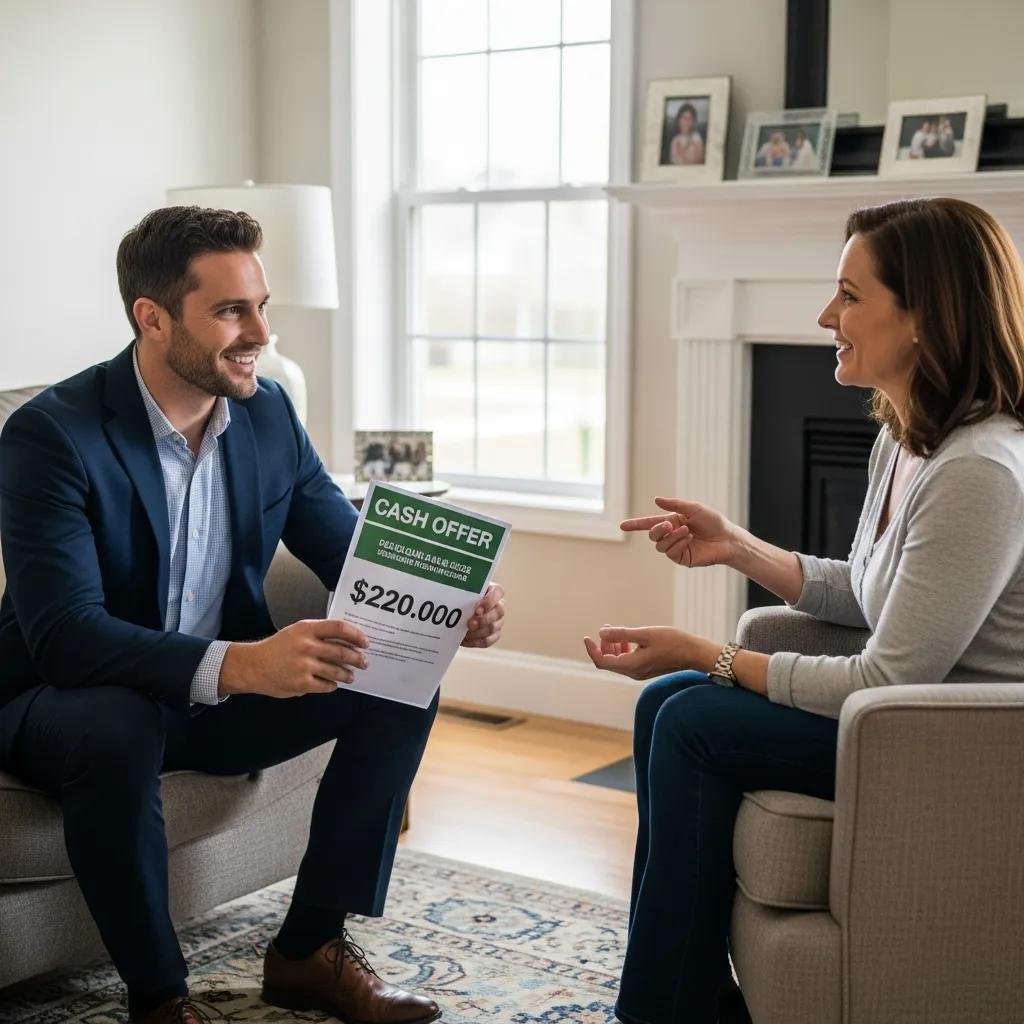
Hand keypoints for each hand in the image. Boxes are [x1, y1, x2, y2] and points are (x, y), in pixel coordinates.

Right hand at [219, 619, 368, 697]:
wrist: (253, 666)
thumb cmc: (278, 647)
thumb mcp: (296, 632)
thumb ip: (318, 634)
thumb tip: (346, 641)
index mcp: (307, 629)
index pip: (339, 628)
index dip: (356, 635)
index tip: (365, 642)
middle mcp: (307, 646)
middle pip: (342, 651)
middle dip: (357, 658)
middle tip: (364, 662)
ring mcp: (305, 666)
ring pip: (337, 671)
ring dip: (347, 674)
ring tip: (351, 676)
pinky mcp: (302, 683)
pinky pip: (326, 685)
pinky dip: (332, 685)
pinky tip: (334, 684)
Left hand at [461, 582, 504, 648]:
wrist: (456, 612)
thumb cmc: (461, 598)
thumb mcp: (461, 591)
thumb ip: (460, 592)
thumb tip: (449, 594)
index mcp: (493, 592)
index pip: (498, 592)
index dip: (489, 601)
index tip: (477, 609)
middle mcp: (498, 606)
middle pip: (499, 612)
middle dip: (484, 619)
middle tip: (470, 623)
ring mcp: (497, 622)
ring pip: (494, 628)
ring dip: (478, 632)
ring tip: (465, 633)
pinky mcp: (493, 635)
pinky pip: (488, 641)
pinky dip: (476, 642)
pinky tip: (465, 640)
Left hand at [583, 625, 693, 680]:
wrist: (694, 653)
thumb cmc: (672, 641)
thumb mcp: (644, 634)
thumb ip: (621, 634)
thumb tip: (601, 632)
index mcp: (631, 665)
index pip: (601, 661)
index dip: (591, 649)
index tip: (586, 636)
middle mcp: (633, 672)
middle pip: (608, 661)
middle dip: (603, 645)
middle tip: (607, 627)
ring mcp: (639, 672)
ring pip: (617, 661)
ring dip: (613, 646)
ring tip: (615, 630)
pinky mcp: (646, 669)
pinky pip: (627, 661)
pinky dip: (623, 649)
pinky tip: (627, 639)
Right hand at [620, 497, 740, 568]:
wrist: (727, 538)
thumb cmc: (713, 522)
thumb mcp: (694, 508)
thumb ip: (675, 505)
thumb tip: (656, 500)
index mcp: (672, 521)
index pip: (649, 524)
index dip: (635, 525)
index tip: (622, 525)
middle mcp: (672, 535)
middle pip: (652, 535)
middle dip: (657, 529)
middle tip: (669, 524)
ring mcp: (676, 547)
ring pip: (660, 545)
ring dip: (671, 537)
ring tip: (686, 531)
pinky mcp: (682, 558)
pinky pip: (671, 552)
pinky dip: (678, 544)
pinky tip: (689, 539)